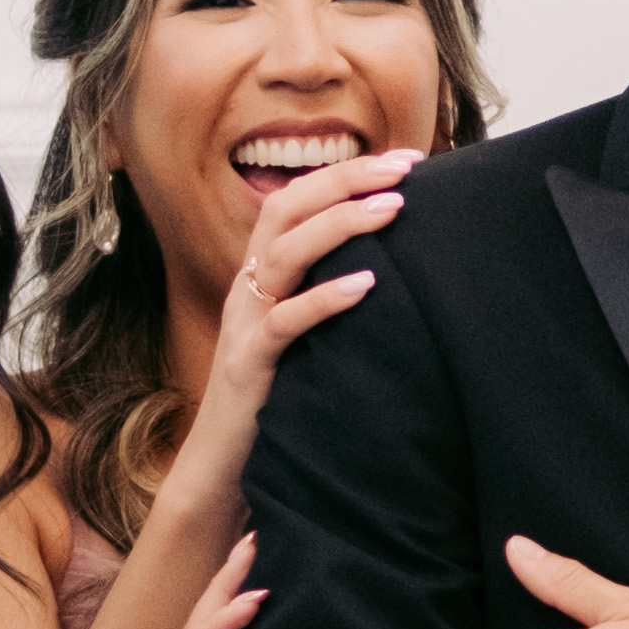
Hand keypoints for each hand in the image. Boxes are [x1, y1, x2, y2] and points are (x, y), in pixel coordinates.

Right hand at [183, 147, 416, 460]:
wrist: (223, 467)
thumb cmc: (278, 398)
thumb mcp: (306, 336)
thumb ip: (330, 296)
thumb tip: (397, 268)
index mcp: (262, 274)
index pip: (296, 199)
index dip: (345, 174)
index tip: (405, 161)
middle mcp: (249, 288)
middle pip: (286, 208)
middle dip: (345, 179)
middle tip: (403, 168)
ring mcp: (245, 324)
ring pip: (284, 253)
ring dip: (340, 223)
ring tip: (393, 209)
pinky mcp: (249, 366)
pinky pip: (284, 321)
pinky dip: (325, 299)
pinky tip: (367, 285)